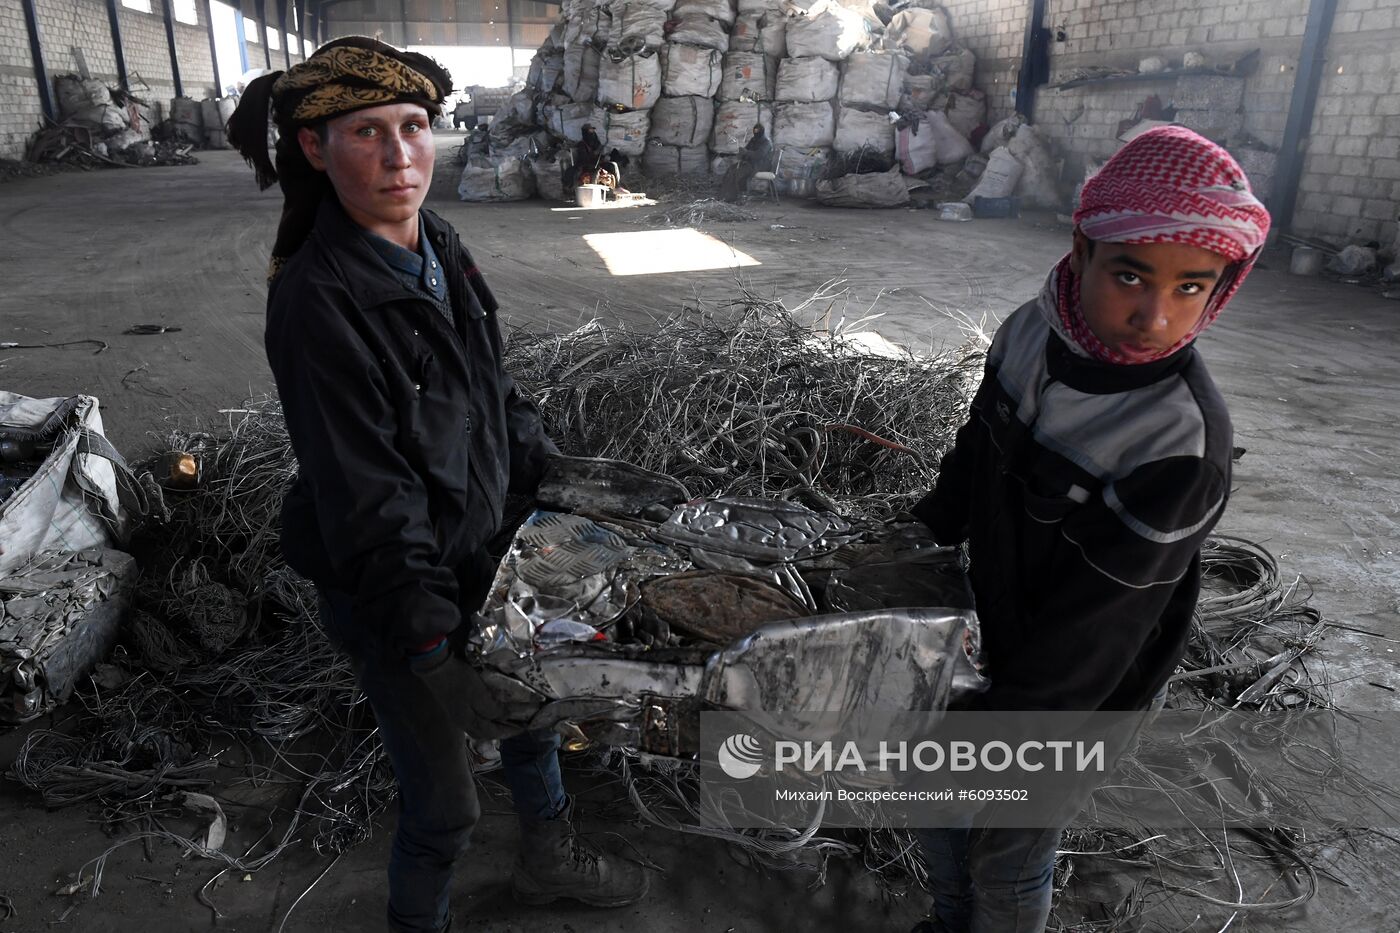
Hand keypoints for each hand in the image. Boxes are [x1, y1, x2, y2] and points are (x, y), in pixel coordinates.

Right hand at [411, 642, 526, 739]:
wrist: (435, 666)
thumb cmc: (459, 679)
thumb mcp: (478, 694)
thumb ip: (492, 708)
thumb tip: (506, 717)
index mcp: (468, 721)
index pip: (492, 732)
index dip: (508, 731)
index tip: (523, 728)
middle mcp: (462, 721)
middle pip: (484, 733)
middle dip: (501, 732)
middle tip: (516, 726)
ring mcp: (456, 713)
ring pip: (478, 726)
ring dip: (492, 726)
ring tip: (505, 721)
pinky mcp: (454, 704)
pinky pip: (474, 718)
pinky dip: (484, 719)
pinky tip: (488, 712)